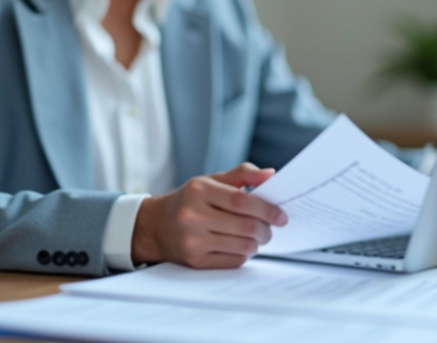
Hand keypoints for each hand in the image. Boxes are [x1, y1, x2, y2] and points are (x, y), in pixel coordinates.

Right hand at [131, 163, 287, 268]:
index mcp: (199, 190)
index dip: (267, 209)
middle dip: (266, 229)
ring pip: (243, 246)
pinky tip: (240, 246)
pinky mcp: (195, 261)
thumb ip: (242, 174)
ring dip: (257, 243)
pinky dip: (244, 254)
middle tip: (269, 228)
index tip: (281, 216)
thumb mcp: (210, 180)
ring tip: (255, 236)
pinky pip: (234, 261)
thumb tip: (271, 175)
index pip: (242, 201)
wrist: (155, 226)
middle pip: (246, 226)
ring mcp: (193, 241)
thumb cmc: (189, 200)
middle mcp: (193, 215)